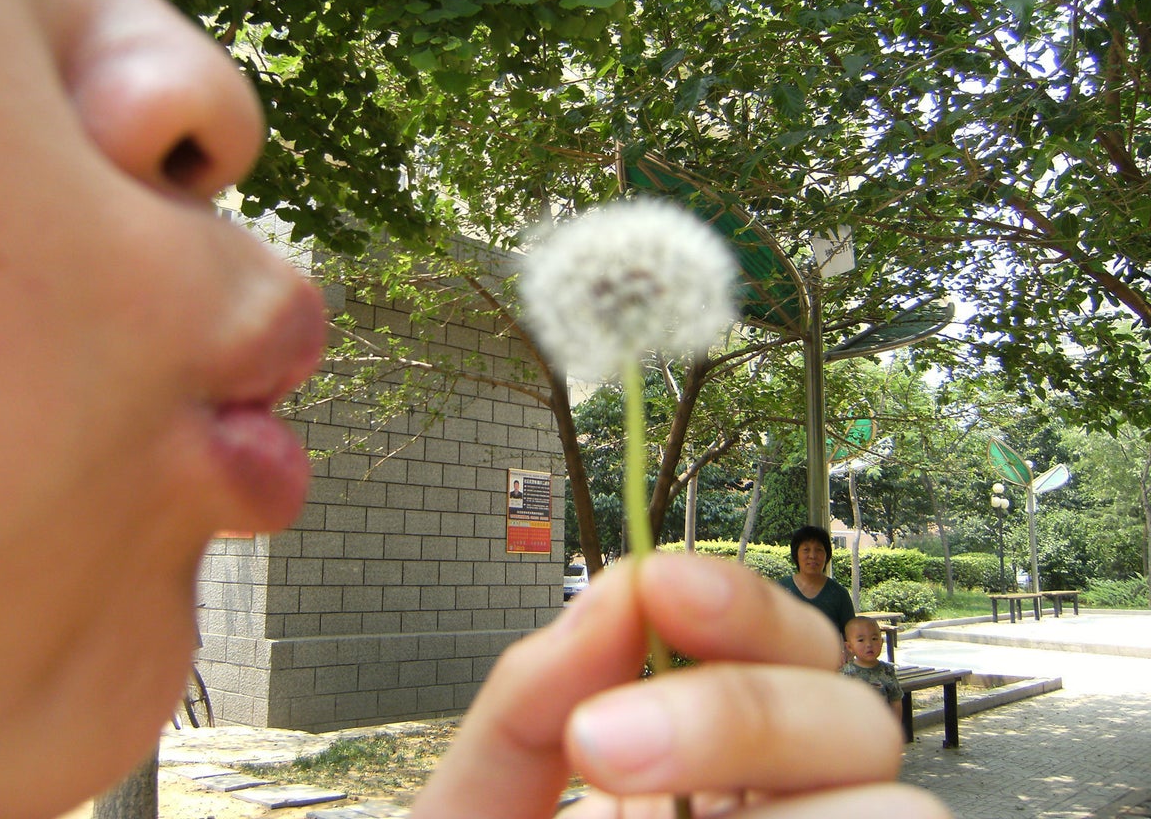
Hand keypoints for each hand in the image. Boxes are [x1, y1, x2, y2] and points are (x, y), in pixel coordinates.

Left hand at [411, 553, 947, 818]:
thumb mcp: (479, 804)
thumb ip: (527, 704)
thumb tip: (616, 587)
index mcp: (700, 768)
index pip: (777, 646)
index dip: (741, 602)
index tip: (662, 585)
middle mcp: (780, 810)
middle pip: (854, 710)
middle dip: (741, 708)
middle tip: (609, 745)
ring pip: (902, 803)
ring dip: (792, 805)